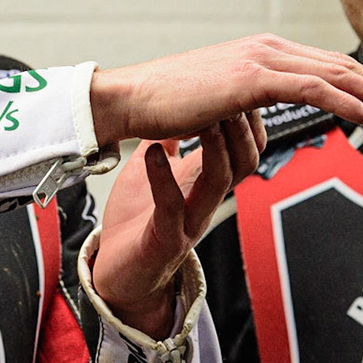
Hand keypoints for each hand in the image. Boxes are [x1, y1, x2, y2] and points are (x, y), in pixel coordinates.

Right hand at [88, 34, 362, 145]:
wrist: (133, 100)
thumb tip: (263, 124)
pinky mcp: (251, 79)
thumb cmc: (169, 107)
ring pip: (335, 75)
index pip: (329, 67)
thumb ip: (250, 106)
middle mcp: (268, 49)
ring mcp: (261, 60)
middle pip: (342, 67)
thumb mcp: (221, 104)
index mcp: (264, 54)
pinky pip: (311, 90)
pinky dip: (345, 102)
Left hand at [91, 113, 267, 337]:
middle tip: (232, 95)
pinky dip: (163, 178)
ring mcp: (188, 222)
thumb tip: (177, 107)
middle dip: (241, 127)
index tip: (237, 87)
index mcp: (204, 184)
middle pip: (244, 162)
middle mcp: (204, 202)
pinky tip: (153, 153)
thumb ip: (169, 142)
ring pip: (219, 182)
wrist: (117, 275)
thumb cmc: (136, 224)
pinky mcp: (164, 240)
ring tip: (204, 118)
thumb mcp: (155, 173)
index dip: (246, 119)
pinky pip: (172, 207)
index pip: (244, 148)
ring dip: (215, 147)